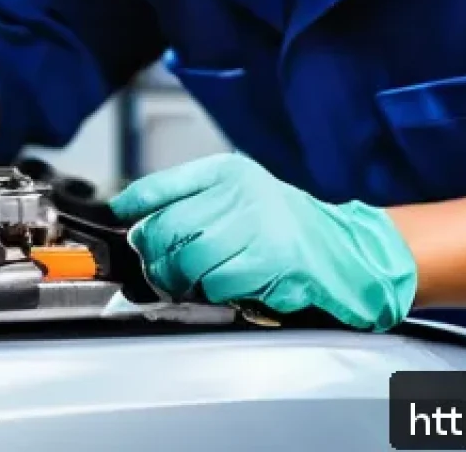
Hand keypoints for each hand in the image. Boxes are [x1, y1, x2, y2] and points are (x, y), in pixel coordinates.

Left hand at [109, 152, 417, 331]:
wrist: (345, 248)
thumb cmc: (283, 225)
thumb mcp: (238, 197)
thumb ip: (191, 201)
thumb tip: (135, 218)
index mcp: (227, 172)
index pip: (162, 183)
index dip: (133, 205)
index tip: (120, 220)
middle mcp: (240, 191)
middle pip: (168, 227)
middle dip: (154, 255)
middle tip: (157, 268)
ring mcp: (257, 224)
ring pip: (188, 258)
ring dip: (179, 279)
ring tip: (186, 282)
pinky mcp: (271, 259)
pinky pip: (218, 283)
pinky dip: (212, 292)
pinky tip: (223, 287)